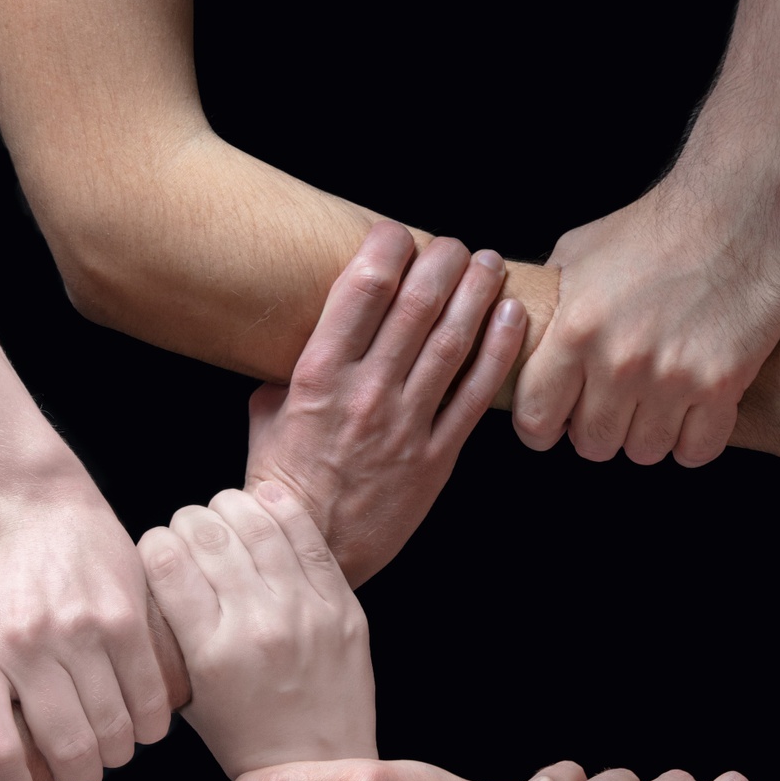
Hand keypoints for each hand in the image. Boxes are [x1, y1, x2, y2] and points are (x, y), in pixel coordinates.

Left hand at [0, 483, 167, 780]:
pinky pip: (150, 699)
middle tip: (77, 777)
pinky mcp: (126, 619)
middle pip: (65, 748)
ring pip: (114, 730)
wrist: (40, 513)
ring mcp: (79, 629)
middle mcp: (22, 641)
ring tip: (108, 749)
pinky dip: (148, 725)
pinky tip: (137, 722)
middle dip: (77, 779)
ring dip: (115, 754)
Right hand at [137, 484, 371, 778]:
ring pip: (258, 528)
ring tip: (223, 508)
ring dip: (232, 507)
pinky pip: (310, 540)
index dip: (153, 543)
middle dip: (188, 521)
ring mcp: (304, 613)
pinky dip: (283, 510)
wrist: (319, 763)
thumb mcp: (188, 693)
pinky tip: (266, 497)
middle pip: (208, 537)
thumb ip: (167, 636)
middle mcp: (257, 626)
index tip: (156, 546)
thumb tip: (154, 570)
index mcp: (210, 651)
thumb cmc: (243, 733)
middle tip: (188, 527)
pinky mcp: (342, 607)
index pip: (167, 563)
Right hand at [245, 220, 526, 584]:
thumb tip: (306, 336)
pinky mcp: (435, 456)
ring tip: (490, 263)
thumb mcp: (267, 413)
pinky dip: (498, 352)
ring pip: (451, 342)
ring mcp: (404, 424)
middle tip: (456, 242)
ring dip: (476, 294)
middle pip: (416, 306)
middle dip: (442, 261)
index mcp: (318, 374)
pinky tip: (513, 318)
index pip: (361, 289)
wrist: (307, 547)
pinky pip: (475, 395)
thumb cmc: (281, 480)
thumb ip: (290, 370)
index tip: (399, 233)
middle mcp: (365, 391)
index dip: (388, 249)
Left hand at [513, 176, 779, 465]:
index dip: (542, 427)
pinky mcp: (722, 383)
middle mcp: (620, 361)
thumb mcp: (578, 254)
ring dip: (647, 435)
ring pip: (645, 452)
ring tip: (654, 404)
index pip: (537, 419)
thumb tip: (518, 334)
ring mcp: (673, 377)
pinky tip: (691, 412)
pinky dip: (692, 440)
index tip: (556, 422)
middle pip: (594, 444)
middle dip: (599, 430)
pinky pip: (697, 450)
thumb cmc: (652, 228)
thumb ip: (550, 306)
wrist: (732, 209)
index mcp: (575, 331)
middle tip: (613, 407)